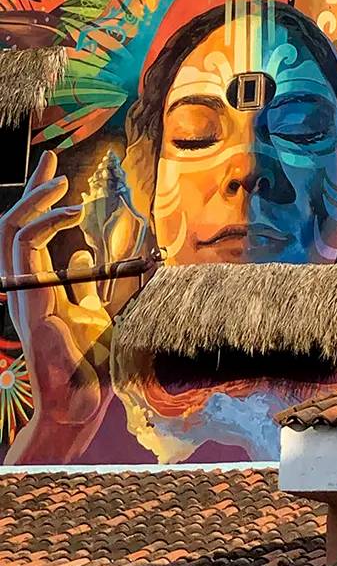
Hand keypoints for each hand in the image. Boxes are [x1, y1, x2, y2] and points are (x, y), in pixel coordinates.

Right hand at [0, 150, 114, 457]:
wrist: (80, 405)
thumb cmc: (91, 366)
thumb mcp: (96, 312)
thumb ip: (87, 285)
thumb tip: (83, 255)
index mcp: (38, 290)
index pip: (30, 237)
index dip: (41, 205)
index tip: (58, 176)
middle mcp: (24, 289)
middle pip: (14, 228)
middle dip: (31, 191)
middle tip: (50, 160)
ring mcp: (22, 296)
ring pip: (11, 233)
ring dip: (33, 202)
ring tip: (58, 181)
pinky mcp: (29, 301)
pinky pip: (25, 252)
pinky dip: (45, 225)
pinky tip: (70, 211)